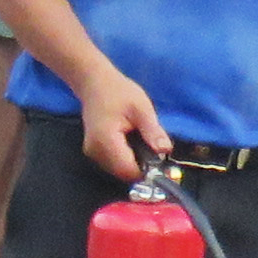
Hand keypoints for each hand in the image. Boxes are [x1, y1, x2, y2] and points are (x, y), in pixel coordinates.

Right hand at [76, 67, 171, 182]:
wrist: (95, 83)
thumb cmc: (118, 92)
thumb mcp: (142, 108)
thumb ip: (153, 131)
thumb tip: (166, 151)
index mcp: (106, 140)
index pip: (128, 170)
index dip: (146, 170)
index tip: (160, 161)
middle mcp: (95, 151)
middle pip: (123, 173)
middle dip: (141, 166)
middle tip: (153, 148)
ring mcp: (92, 153)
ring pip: (118, 171)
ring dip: (133, 163)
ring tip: (141, 142)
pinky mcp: (93, 152)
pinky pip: (113, 164)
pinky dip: (125, 159)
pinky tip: (131, 143)